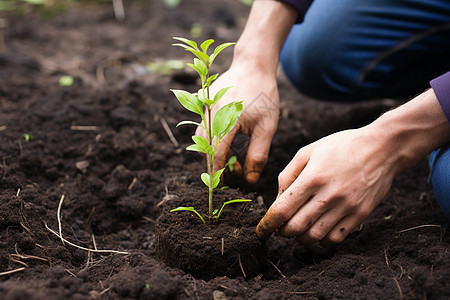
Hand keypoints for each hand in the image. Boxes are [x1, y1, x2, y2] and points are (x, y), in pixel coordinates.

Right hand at [196, 63, 279, 183]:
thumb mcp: (267, 127)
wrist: (253, 65)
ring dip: (214, 153)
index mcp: (225, 121)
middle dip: (217, 166)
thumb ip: (258, 155)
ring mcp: (203, 109)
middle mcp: (209, 115)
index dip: (218, 174)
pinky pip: (203, 128)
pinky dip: (213, 140)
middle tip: (234, 174)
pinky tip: (229, 143)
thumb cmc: (263, 95)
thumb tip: (249, 180)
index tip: (223, 187)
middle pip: (205, 150)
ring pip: (202, 140)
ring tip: (234, 160)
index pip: (216, 155)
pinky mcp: (203, 105)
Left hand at [256, 126, 400, 243]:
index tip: (261, 230)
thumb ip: (288, 174)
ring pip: (314, 237)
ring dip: (300, 238)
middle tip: (280, 228)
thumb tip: (278, 199)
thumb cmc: (341, 146)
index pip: (282, 210)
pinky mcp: (360, 215)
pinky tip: (318, 230)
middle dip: (282, 232)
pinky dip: (322, 240)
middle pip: (295, 227)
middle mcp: (328, 195)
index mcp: (311, 178)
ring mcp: (346, 207)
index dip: (268, 224)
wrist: (382, 148)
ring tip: (298, 230)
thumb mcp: (309, 151)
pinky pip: (335, 239)